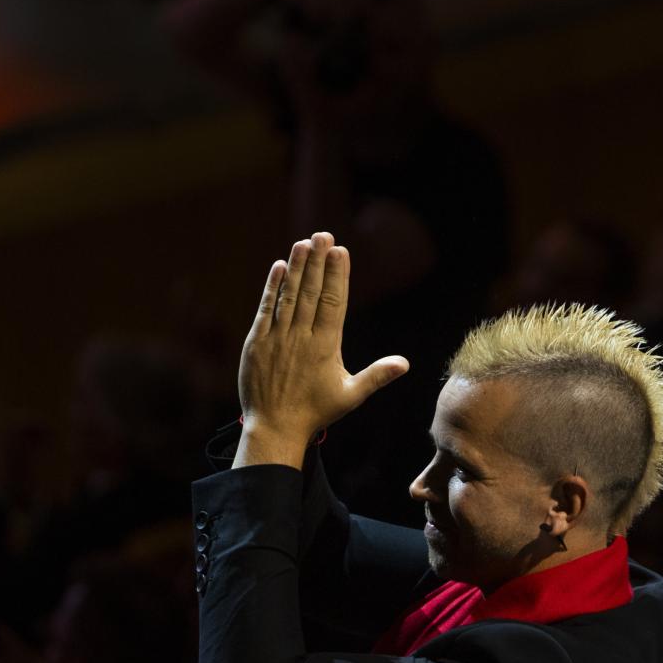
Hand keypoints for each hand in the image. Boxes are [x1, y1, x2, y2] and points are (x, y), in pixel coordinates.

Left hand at [236, 232, 407, 467]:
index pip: (333, 302)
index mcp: (326, 347)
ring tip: (304, 242)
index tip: (341, 251)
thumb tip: (405, 363)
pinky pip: (266, 308)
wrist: (274, 427)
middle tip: (323, 235)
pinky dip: (273, 287)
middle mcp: (302, 337)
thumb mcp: (351, 395)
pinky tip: (279, 267)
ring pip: (290, 295)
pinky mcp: (257, 341)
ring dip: (298, 267)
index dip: (337, 275)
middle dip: (319, 261)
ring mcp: (278, 337)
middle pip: (312, 292)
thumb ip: (377, 376)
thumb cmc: (316, 412)